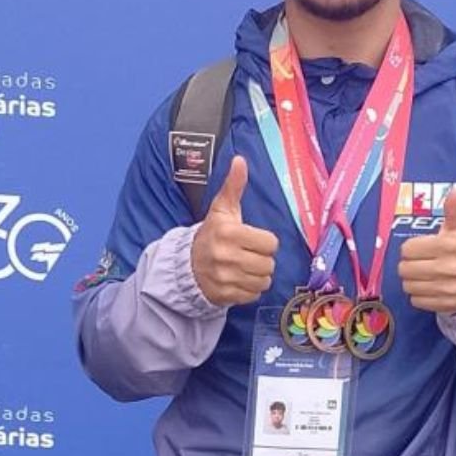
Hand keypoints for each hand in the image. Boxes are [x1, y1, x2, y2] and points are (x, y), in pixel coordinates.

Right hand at [191, 156, 278, 305]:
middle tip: (249, 253)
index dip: (265, 241)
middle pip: (269, 264)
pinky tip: (239, 278)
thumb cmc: (212, 233)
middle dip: (262, 259)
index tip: (253, 239)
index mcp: (229, 233)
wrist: (185, 264)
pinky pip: (254, 294)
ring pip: (264, 281)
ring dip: (258, 274)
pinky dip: (250, 288)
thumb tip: (239, 160)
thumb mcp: (222, 209)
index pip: (270, 243)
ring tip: (245, 266)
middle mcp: (226, 256)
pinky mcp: (224, 295)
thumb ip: (234, 185)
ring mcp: (225, 278)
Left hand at [398, 186, 455, 313]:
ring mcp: (448, 288)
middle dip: (409, 264)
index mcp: (450, 245)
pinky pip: (416, 301)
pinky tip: (430, 287)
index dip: (411, 248)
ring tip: (424, 275)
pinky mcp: (446, 305)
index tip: (420, 248)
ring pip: (409, 286)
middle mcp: (449, 267)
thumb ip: (454, 210)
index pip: (408, 249)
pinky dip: (419, 295)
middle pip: (405, 268)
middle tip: (420, 262)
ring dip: (413, 280)